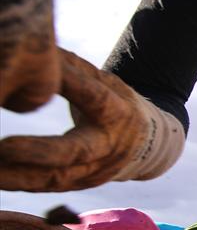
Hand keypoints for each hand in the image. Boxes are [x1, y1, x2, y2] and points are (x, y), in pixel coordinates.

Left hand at [0, 48, 184, 190]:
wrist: (149, 146)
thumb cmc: (117, 104)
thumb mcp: (106, 83)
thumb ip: (75, 69)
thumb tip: (38, 44)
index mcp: (118, 112)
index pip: (92, 96)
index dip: (66, 84)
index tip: (31, 74)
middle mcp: (109, 145)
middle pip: (74, 151)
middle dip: (36, 152)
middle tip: (1, 147)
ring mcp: (97, 170)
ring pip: (55, 177)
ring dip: (16, 176)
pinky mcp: (81, 184)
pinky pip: (47, 186)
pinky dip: (19, 182)